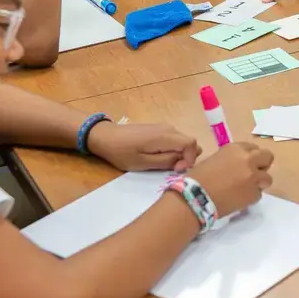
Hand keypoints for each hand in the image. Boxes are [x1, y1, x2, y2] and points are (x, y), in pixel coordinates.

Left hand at [85, 121, 199, 171]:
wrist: (106, 136)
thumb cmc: (122, 152)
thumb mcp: (143, 163)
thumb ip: (166, 161)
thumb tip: (183, 161)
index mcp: (165, 136)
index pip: (192, 143)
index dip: (190, 158)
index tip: (177, 170)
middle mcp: (169, 128)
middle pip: (189, 142)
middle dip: (186, 158)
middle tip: (172, 169)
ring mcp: (164, 127)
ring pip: (182, 141)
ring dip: (179, 155)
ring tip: (164, 165)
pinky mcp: (159, 129)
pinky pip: (174, 140)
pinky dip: (173, 150)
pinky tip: (159, 157)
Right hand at [186, 142, 273, 217]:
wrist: (195, 198)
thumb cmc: (198, 178)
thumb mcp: (216, 159)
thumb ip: (232, 159)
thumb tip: (239, 166)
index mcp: (236, 149)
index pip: (253, 148)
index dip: (251, 156)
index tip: (247, 163)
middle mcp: (248, 160)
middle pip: (268, 157)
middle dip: (263, 164)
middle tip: (254, 173)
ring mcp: (253, 177)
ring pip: (267, 178)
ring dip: (259, 183)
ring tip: (246, 189)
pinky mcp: (254, 194)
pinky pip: (259, 194)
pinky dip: (251, 196)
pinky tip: (239, 198)